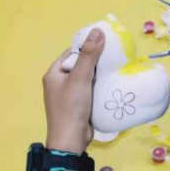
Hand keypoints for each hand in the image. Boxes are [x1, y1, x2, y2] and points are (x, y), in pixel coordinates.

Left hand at [43, 29, 105, 152]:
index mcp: (54, 74)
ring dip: (99, 75)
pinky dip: (99, 87)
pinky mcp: (77, 106)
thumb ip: (89, 55)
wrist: (71, 140)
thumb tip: (98, 31)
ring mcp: (68, 96)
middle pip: (79, 65)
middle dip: (96, 61)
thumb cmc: (71, 106)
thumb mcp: (80, 78)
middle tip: (114, 57)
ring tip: (115, 69)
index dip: (87, 47)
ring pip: (86, 79)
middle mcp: (59, 83)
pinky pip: (89, 91)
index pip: (72, 53)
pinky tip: (111, 85)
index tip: (105, 44)